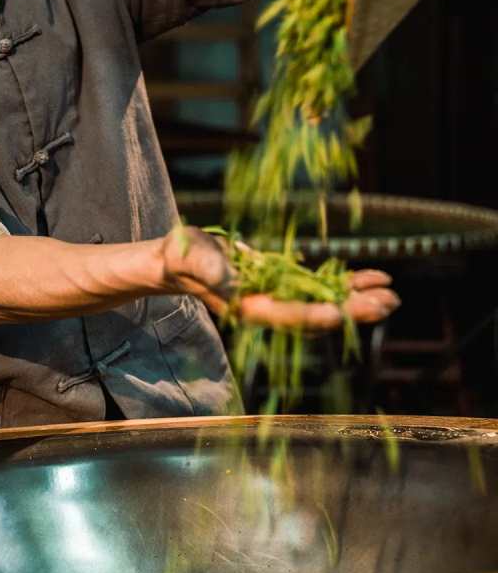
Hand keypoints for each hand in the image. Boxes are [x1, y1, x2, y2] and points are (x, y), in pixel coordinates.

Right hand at [161, 228, 398, 331]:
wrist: (180, 260)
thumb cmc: (181, 257)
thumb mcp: (189, 256)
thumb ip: (207, 267)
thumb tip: (228, 277)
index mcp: (248, 307)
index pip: (288, 315)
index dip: (317, 314)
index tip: (344, 312)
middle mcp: (270, 309)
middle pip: (317, 314)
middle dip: (353, 310)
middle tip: (389, 303)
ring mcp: (280, 298)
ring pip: (326, 303)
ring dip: (358, 299)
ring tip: (391, 293)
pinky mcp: (285, 284)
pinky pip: (321, 287)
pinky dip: (346, 283)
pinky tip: (371, 278)